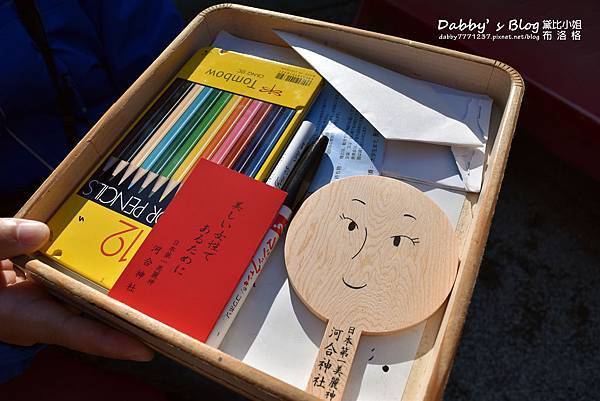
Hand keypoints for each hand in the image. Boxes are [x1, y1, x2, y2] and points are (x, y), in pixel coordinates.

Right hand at [0, 218, 152, 360]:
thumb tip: (40, 231)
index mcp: (27, 316)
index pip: (79, 334)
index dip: (114, 343)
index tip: (149, 347)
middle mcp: (45, 313)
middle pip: (97, 316)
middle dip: (133, 313)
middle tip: (175, 306)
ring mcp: (49, 299)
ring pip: (93, 298)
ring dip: (122, 288)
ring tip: (164, 276)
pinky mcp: (48, 284)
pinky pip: (80, 279)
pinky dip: (99, 268)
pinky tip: (124, 248)